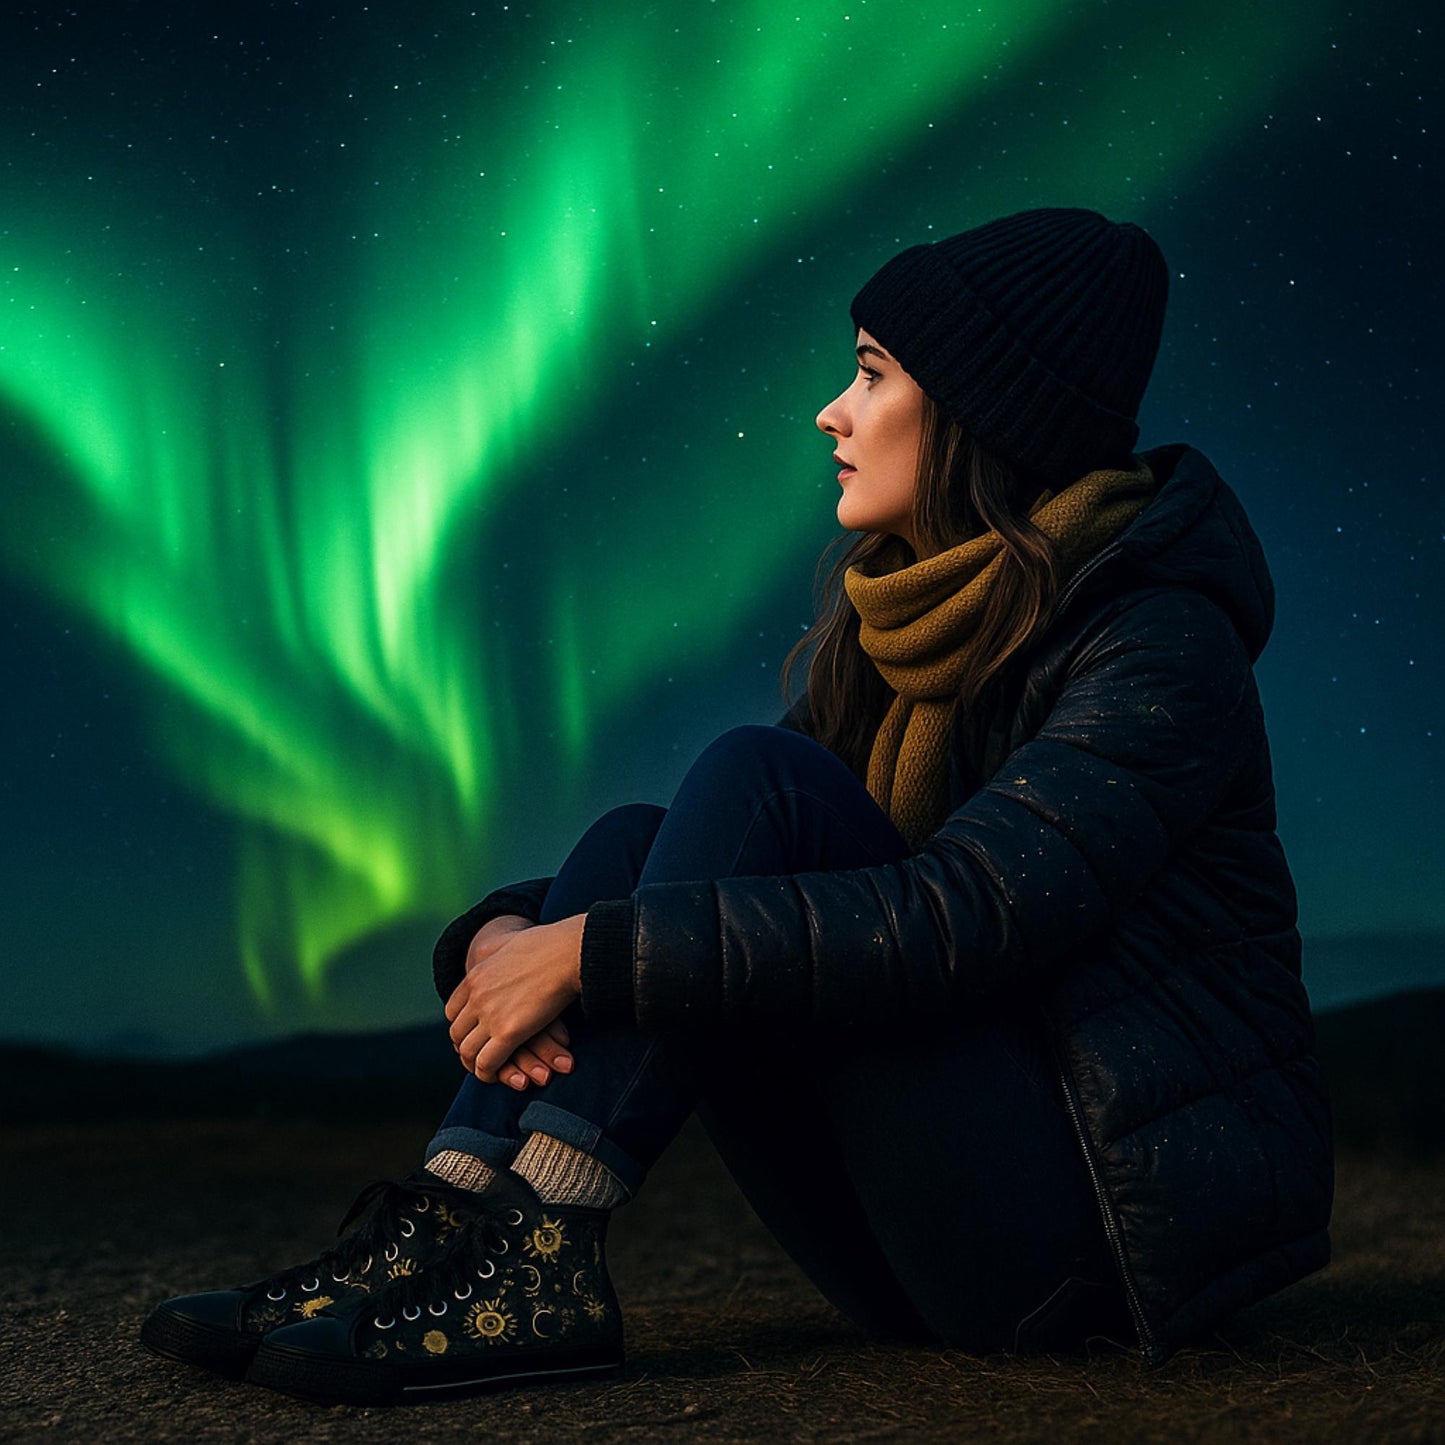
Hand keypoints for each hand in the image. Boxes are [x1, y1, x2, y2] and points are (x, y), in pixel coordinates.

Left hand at [446, 914, 585, 1084]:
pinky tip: (500, 1074)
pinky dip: (488, 1074)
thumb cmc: (552, 945)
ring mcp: (490, 1015)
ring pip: (467, 1051)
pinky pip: (486, 1063)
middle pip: (456, 1032)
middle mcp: (477, 996)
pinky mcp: (508, 1032)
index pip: (453, 1010)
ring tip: (490, 1070)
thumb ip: (500, 951)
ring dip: (475, 1064)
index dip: (463, 1027)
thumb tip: (499, 949)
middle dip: (466, 1047)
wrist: (568, 951)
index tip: (475, 1035)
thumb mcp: (512, 943)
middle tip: (481, 1057)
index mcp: (476, 975)